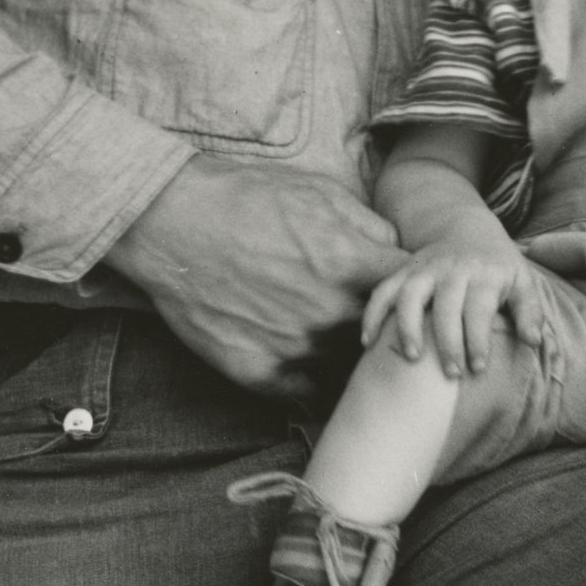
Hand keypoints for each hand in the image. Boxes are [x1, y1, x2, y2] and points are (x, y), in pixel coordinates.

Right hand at [108, 156, 405, 397]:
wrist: (170, 222)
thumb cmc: (245, 199)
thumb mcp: (318, 193)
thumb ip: (370, 227)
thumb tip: (399, 254)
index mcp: (350, 264)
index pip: (413, 295)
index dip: (416, 298)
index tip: (409, 300)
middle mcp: (329, 311)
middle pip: (386, 339)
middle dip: (389, 333)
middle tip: (386, 332)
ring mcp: (294, 346)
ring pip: (347, 370)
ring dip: (349, 361)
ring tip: (342, 349)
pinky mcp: (261, 372)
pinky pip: (308, 393)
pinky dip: (314, 383)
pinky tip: (313, 368)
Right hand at [360, 231, 545, 377]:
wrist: (468, 230)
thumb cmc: (498, 268)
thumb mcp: (522, 283)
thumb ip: (530, 313)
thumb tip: (534, 342)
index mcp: (484, 275)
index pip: (479, 309)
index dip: (478, 340)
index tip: (477, 369)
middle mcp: (452, 270)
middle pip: (446, 308)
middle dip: (447, 342)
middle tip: (450, 375)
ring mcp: (424, 269)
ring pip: (410, 296)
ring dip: (408, 326)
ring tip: (411, 358)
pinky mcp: (403, 272)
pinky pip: (383, 291)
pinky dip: (373, 314)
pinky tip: (367, 342)